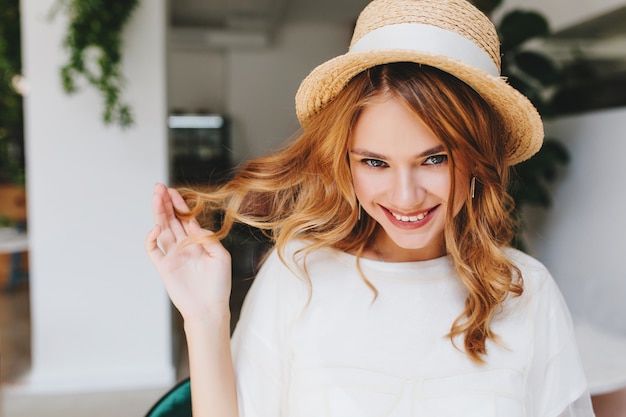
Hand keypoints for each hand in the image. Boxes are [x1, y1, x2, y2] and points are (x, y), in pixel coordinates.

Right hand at [145, 184, 231, 321]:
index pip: (185, 218)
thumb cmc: (219, 284)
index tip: (173, 191)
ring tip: (155, 198)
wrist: (209, 309)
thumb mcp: (221, 256)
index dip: (179, 204)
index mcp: (197, 241)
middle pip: (171, 220)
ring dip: (158, 214)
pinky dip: (150, 238)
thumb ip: (207, 238)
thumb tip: (193, 223)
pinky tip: (156, 228)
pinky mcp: (163, 267)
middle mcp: (184, 246)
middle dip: (165, 204)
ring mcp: (172, 255)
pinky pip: (153, 250)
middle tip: (158, 188)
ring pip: (162, 229)